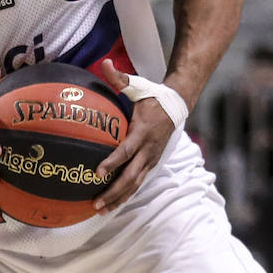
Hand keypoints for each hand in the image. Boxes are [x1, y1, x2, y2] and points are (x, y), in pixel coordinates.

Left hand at [93, 59, 177, 212]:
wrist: (178, 104)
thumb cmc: (152, 95)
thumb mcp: (137, 85)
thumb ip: (118, 77)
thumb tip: (104, 62)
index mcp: (142, 132)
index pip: (126, 151)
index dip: (112, 162)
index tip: (97, 172)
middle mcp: (148, 150)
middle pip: (130, 176)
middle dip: (113, 191)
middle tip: (95, 203)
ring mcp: (151, 158)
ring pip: (135, 184)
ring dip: (119, 198)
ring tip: (101, 210)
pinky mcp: (151, 162)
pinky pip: (139, 182)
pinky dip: (126, 194)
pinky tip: (113, 203)